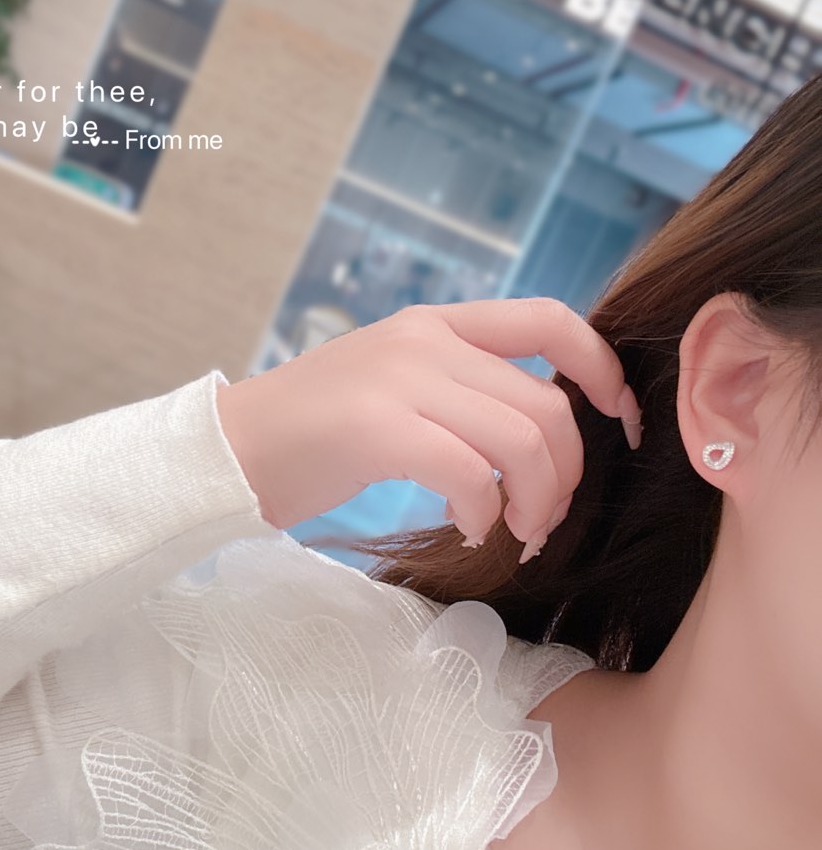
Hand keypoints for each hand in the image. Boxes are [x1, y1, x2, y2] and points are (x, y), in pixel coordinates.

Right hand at [216, 300, 641, 558]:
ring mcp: (400, 377)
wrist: (229, 449)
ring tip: (512, 531)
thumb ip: (457, 387)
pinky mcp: (377, 426)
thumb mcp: (393, 385)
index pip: (550, 318)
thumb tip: (536, 431)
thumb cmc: (314, 433)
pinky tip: (468, 529)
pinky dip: (485, 513)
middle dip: (568, 473)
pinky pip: (472, 473)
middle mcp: (423, 339)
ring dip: (536, 500)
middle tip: (543, 521)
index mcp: (434, 323)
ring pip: (523, 438)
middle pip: (548, 401)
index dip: (602, 367)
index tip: (619, 422)